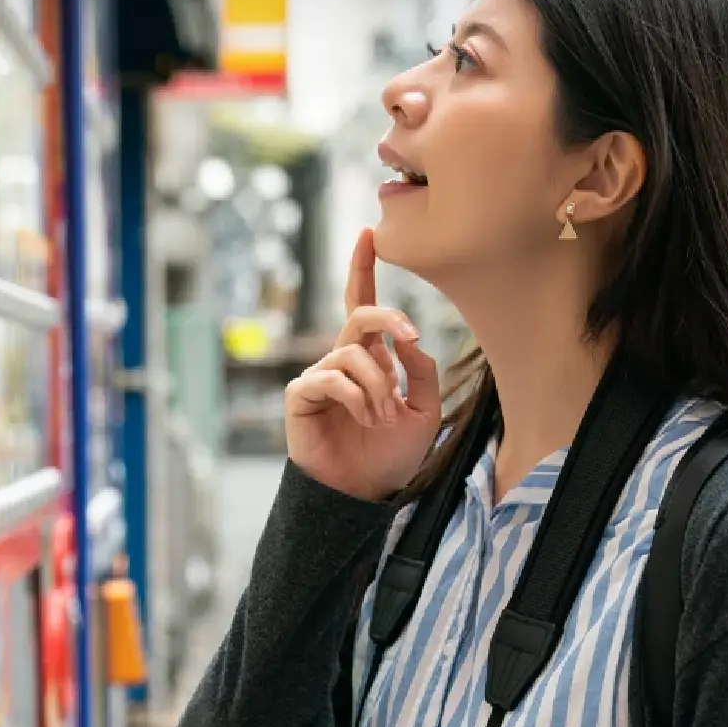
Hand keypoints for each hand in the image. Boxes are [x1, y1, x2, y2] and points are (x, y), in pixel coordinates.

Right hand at [284, 227, 442, 500]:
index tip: (369, 233)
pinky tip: (365, 418)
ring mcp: (321, 376)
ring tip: (384, 417)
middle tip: (411, 334)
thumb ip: (422, 371)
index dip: (364, 269)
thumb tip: (408, 339)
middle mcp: (343, 360)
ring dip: (377, 384)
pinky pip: (330, 378)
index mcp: (371, 358)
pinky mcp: (302, 396)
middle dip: (386, 317)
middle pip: (359, 317)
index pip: (364, 305)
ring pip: (352, 354)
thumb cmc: (391, 454)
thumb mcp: (425, 410)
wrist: (364, 493)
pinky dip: (355, 396)